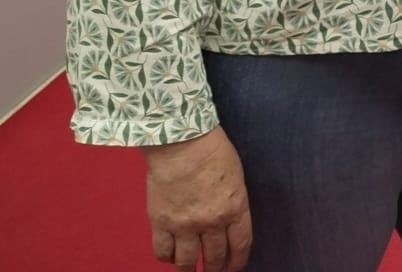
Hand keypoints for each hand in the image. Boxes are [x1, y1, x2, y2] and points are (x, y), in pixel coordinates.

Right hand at [143, 127, 252, 271]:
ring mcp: (184, 225)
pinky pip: (163, 251)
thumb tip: (230, 218)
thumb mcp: (236, 176)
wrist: (180, 143)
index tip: (235, 268)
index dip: (238, 262)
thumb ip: (233, 201)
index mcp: (235, 208)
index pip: (241, 245)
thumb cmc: (212, 150)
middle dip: (216, 268)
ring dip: (191, 270)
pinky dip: (167, 258)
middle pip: (215, 256)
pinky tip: (170, 256)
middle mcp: (211, 222)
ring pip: (188, 261)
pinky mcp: (161, 223)